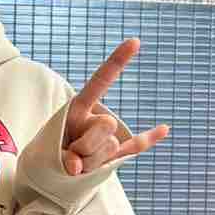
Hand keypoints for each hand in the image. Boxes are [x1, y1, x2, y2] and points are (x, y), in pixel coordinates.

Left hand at [62, 38, 169, 175]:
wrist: (52, 172)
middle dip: (84, 146)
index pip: (100, 82)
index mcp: (78, 107)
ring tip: (76, 165)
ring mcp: (107, 137)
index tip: (136, 41)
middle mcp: (96, 118)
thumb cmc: (48, 155)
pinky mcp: (115, 155)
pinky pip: (135, 146)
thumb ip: (64, 157)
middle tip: (69, 155)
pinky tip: (165, 128)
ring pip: (111, 146)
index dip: (117, 62)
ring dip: (90, 162)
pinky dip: (150, 138)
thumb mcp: (49, 153)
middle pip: (105, 126)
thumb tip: (77, 168)